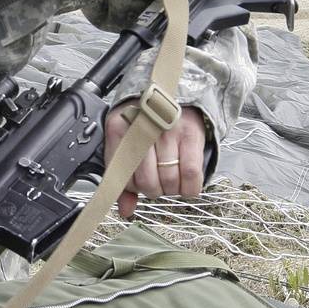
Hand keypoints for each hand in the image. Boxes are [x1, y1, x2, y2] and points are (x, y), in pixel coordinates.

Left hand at [104, 103, 206, 219]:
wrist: (171, 97)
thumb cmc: (145, 126)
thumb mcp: (128, 148)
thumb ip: (126, 181)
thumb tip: (125, 211)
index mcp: (118, 130)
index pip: (124, 178)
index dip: (134, 188)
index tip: (141, 182)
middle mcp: (142, 128)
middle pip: (148, 182)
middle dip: (154, 190)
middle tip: (159, 182)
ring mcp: (167, 130)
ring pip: (169, 180)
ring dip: (171, 189)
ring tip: (171, 179)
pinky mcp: (190, 133)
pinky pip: (190, 173)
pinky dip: (189, 187)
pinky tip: (186, 185)